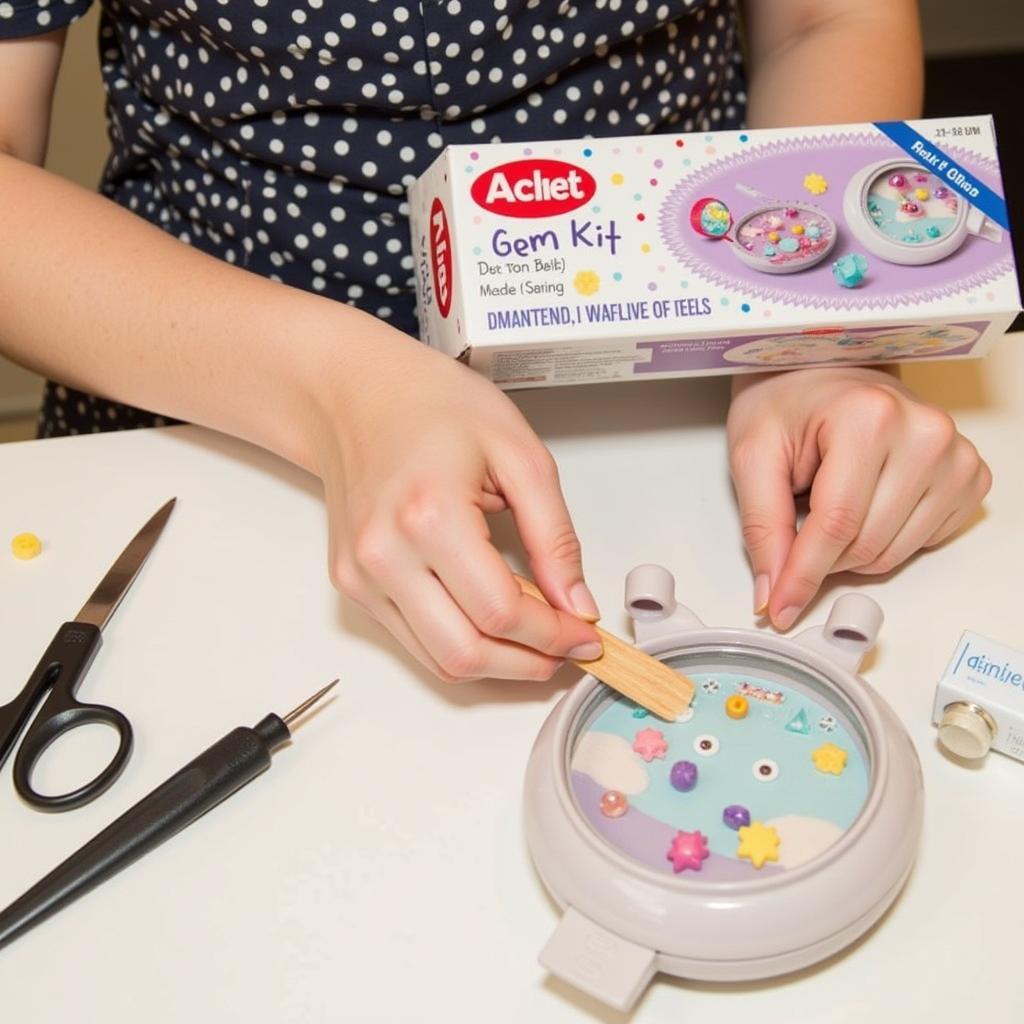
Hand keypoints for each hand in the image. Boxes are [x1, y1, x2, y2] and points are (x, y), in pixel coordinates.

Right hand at [307, 314, 601, 682]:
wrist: (355, 394)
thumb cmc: (431, 406)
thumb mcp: (519, 455)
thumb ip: (554, 536)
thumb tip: (575, 602)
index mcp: (430, 516)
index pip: (501, 612)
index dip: (554, 636)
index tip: (585, 635)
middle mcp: (384, 555)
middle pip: (466, 653)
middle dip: (527, 664)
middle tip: (566, 649)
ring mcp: (361, 575)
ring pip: (438, 660)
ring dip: (496, 664)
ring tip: (535, 640)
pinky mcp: (351, 584)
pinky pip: (413, 641)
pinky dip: (460, 644)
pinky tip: (490, 622)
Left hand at [727, 366, 990, 630]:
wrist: (825, 370)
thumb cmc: (787, 401)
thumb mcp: (753, 453)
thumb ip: (762, 525)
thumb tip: (772, 592)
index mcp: (868, 416)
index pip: (835, 524)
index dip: (801, 575)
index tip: (778, 607)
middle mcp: (925, 431)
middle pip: (867, 544)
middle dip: (821, 558)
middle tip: (795, 524)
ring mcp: (955, 454)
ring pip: (895, 552)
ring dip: (851, 551)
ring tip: (828, 503)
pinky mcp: (970, 474)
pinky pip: (924, 542)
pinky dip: (886, 539)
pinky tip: (865, 503)